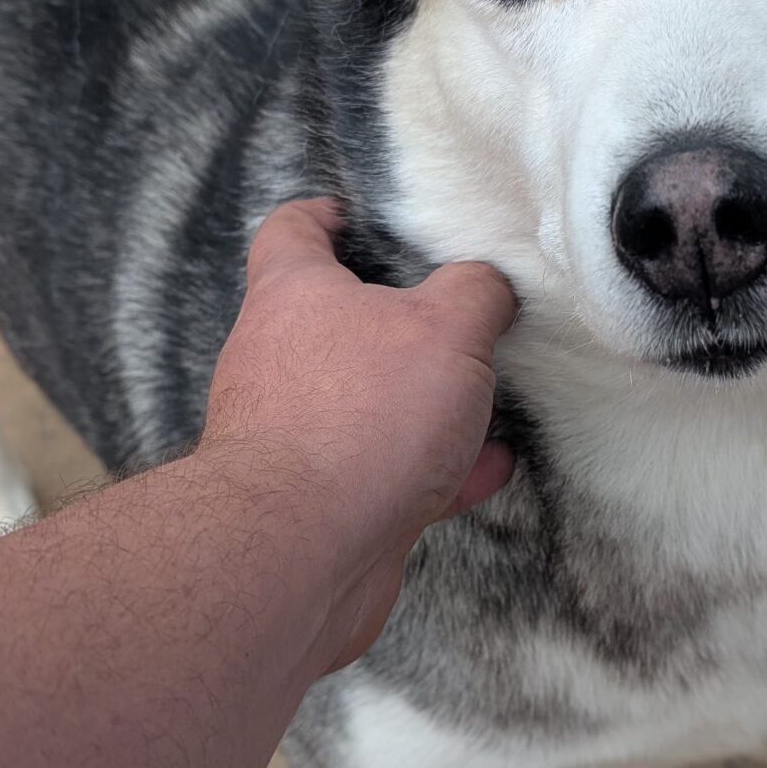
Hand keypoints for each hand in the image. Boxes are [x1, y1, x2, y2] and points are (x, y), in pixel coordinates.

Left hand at [200, 198, 517, 668]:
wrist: (300, 553)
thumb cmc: (359, 420)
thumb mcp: (446, 328)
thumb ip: (475, 292)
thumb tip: (487, 284)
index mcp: (293, 293)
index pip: (294, 228)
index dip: (332, 214)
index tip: (373, 217)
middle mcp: (278, 360)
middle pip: (333, 318)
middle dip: (397, 317)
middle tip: (457, 311)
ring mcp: (292, 435)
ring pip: (364, 401)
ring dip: (423, 400)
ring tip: (486, 393)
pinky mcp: (316, 503)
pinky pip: (383, 471)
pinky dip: (435, 467)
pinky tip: (488, 466)